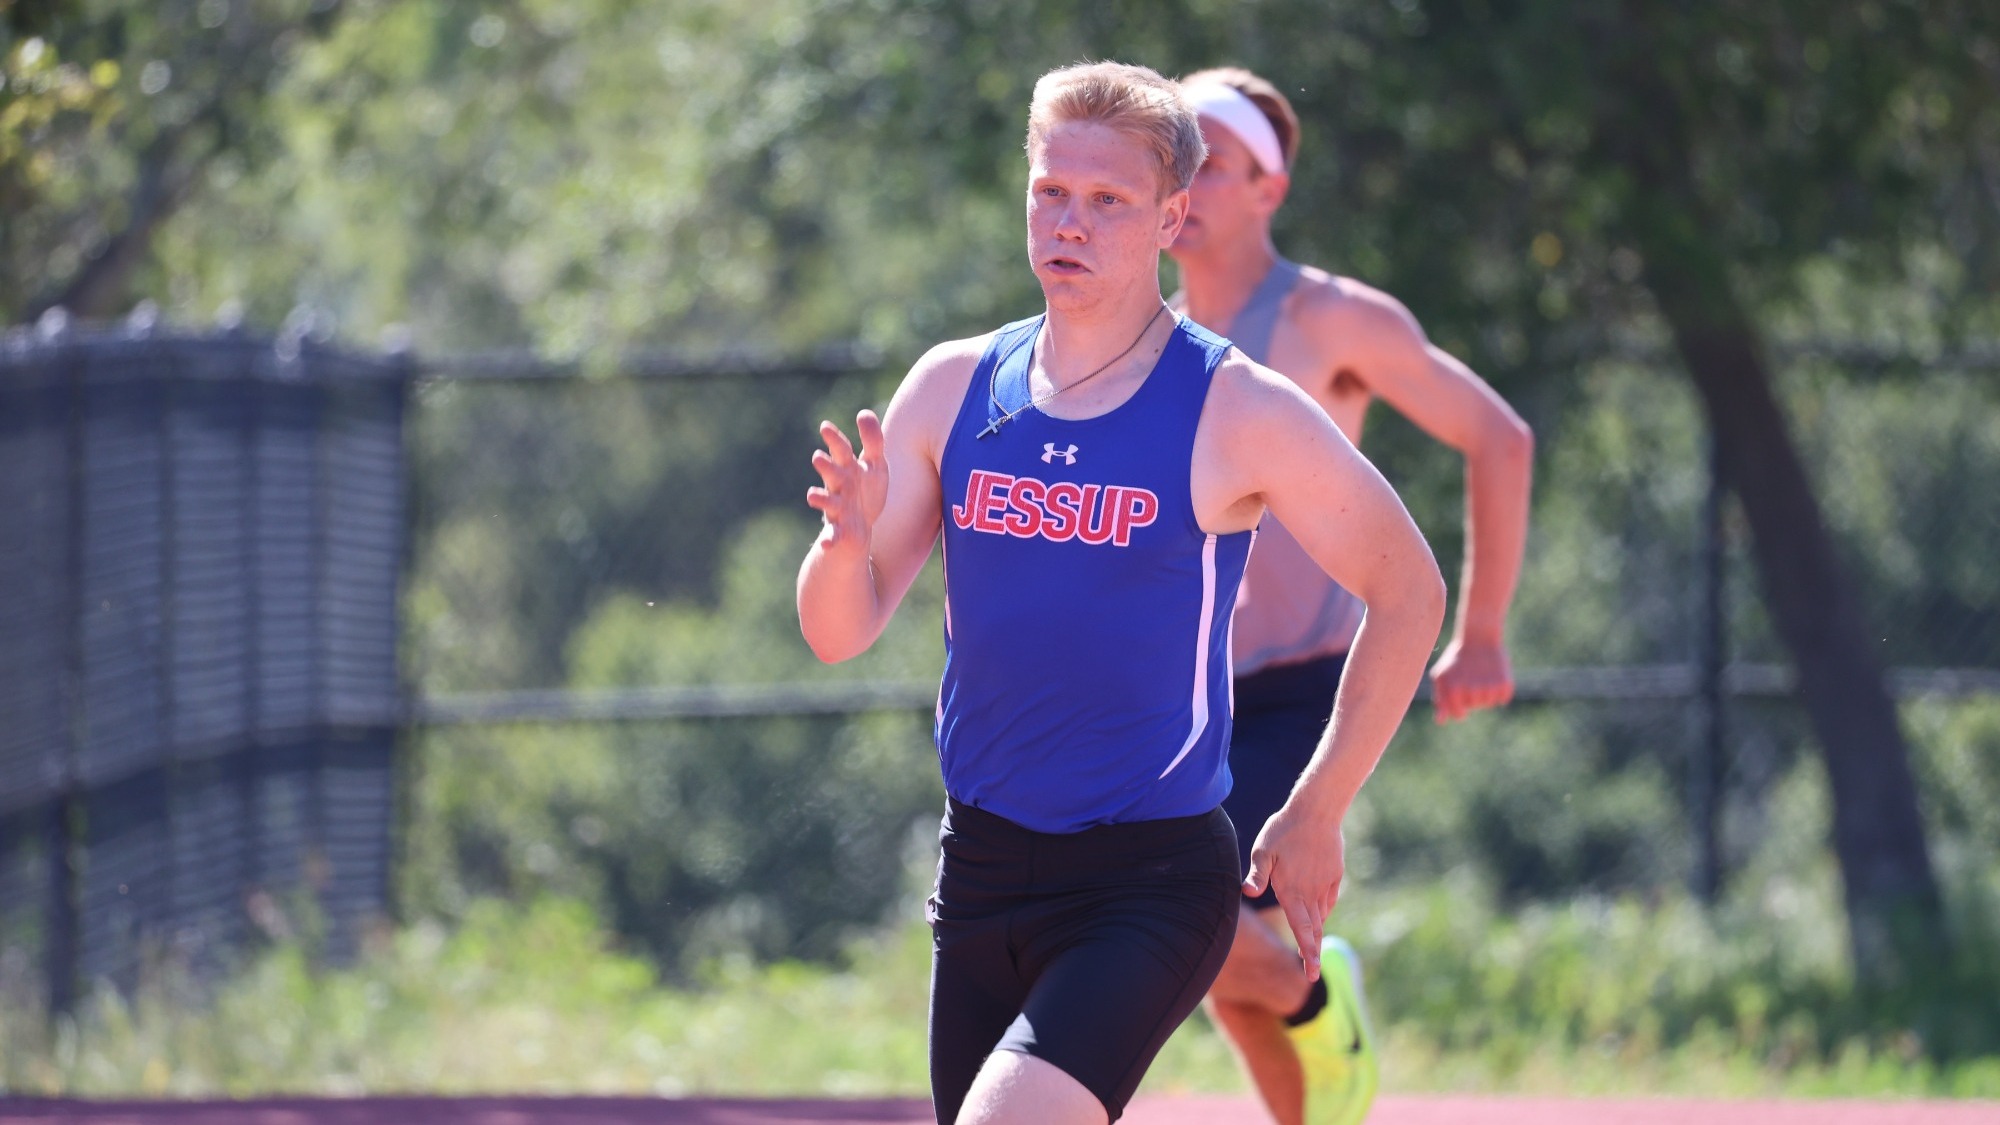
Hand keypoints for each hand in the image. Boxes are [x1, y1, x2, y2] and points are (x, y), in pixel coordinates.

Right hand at [806, 410, 888, 554]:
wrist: (858, 529)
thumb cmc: (865, 490)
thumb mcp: (875, 465)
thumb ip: (872, 440)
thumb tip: (863, 413)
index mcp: (847, 469)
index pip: (841, 451)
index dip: (834, 440)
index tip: (824, 426)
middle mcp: (839, 487)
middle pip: (833, 474)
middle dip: (826, 467)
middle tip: (817, 457)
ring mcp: (838, 509)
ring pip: (828, 503)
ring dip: (821, 499)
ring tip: (812, 495)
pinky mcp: (840, 531)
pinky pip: (833, 535)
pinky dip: (828, 540)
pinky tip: (826, 544)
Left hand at [1241, 803, 1345, 981]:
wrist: (1318, 811)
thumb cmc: (1284, 829)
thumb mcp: (1263, 850)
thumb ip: (1257, 874)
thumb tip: (1246, 892)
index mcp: (1293, 891)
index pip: (1302, 930)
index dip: (1307, 953)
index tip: (1311, 974)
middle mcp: (1311, 892)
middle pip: (1314, 929)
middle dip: (1312, 952)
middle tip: (1312, 975)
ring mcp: (1325, 884)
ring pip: (1321, 915)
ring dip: (1316, 931)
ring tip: (1310, 946)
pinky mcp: (1334, 874)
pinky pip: (1328, 899)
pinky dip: (1323, 910)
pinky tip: (1319, 912)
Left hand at [1429, 634, 1513, 722]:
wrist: (1479, 637)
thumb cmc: (1456, 659)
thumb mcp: (1442, 676)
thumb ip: (1441, 700)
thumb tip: (1441, 722)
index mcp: (1452, 690)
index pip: (1459, 715)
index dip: (1460, 706)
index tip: (1460, 693)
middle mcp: (1470, 691)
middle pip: (1475, 707)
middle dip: (1472, 696)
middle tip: (1471, 676)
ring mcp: (1488, 687)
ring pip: (1489, 702)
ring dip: (1486, 692)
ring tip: (1481, 674)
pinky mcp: (1504, 683)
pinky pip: (1503, 698)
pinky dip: (1500, 690)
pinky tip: (1493, 675)